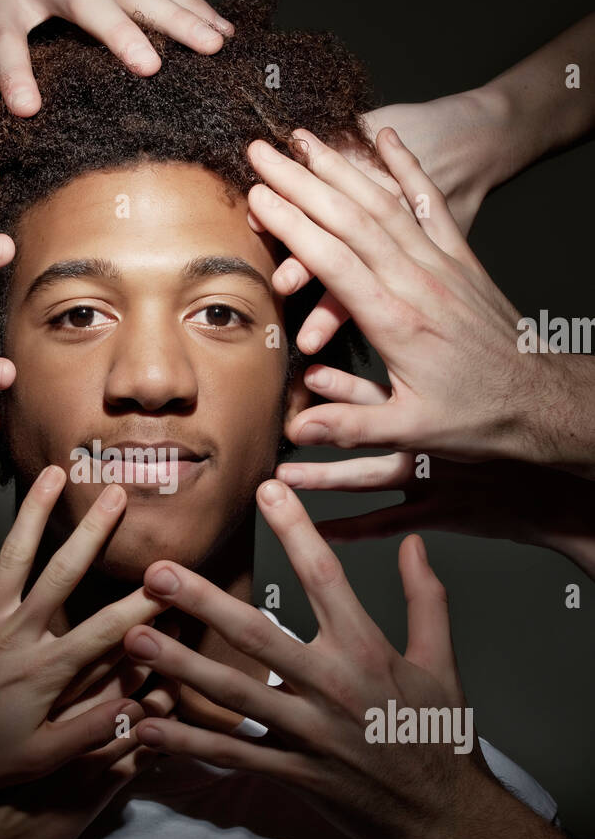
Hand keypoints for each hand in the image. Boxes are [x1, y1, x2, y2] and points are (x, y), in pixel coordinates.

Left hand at [0, 466, 167, 800]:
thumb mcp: (38, 760)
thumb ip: (90, 732)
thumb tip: (142, 706)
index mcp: (44, 671)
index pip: (107, 630)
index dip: (144, 605)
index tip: (172, 580)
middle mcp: (16, 635)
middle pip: (63, 572)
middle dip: (94, 530)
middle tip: (118, 493)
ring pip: (14, 556)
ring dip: (34, 512)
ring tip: (54, 472)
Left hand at [122, 480, 494, 838]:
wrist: (447, 818)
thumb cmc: (442, 737)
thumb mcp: (442, 661)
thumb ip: (427, 598)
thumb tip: (414, 542)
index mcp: (367, 650)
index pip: (326, 576)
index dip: (295, 529)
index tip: (265, 488)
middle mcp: (333, 687)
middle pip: (259, 635)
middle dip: (203, 602)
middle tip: (155, 574)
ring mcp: (310, 734)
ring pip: (234, 694)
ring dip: (180, 666)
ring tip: (134, 640)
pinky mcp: (294, 774)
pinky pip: (232, 755)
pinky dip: (188, 742)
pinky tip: (145, 725)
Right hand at [246, 129, 589, 472]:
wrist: (538, 400)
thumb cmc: (474, 418)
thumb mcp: (411, 433)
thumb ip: (351, 428)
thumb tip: (297, 431)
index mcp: (396, 323)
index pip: (334, 262)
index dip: (293, 225)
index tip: (257, 197)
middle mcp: (417, 283)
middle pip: (351, 219)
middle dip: (301, 181)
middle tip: (260, 151)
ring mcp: (440, 265)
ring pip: (384, 203)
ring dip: (340, 167)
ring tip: (302, 138)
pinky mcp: (459, 259)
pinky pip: (429, 203)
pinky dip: (406, 165)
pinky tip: (385, 136)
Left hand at [275, 380, 594, 578]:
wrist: (555, 474)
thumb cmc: (506, 425)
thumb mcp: (464, 384)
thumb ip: (426, 349)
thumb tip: (394, 307)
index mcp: (434, 403)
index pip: (382, 385)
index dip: (343, 381)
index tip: (308, 373)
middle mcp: (431, 438)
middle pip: (371, 426)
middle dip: (328, 422)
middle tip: (288, 423)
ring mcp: (434, 477)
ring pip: (371, 478)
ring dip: (326, 478)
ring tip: (284, 477)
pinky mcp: (441, 511)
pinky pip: (390, 524)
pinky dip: (355, 529)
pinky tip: (323, 531)